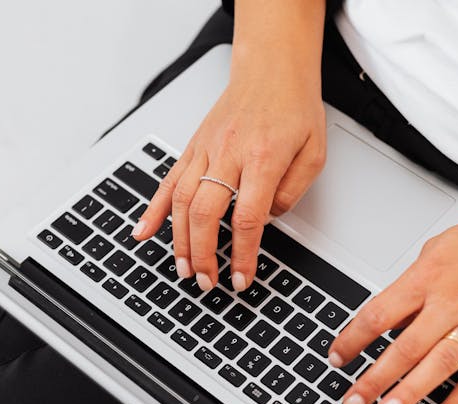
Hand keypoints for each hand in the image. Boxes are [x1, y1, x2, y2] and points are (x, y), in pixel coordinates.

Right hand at [133, 55, 325, 291]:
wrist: (272, 68)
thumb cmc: (294, 107)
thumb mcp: (314, 153)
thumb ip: (293, 191)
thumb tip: (267, 220)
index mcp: (262, 157)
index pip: (247, 217)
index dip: (243, 254)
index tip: (241, 278)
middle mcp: (228, 153)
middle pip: (205, 213)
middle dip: (204, 254)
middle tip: (207, 281)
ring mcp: (205, 149)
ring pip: (181, 201)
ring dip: (179, 241)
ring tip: (184, 269)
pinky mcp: (193, 146)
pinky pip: (167, 180)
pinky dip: (152, 209)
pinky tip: (143, 231)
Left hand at [327, 198, 457, 403]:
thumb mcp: (439, 248)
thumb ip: (412, 284)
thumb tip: (388, 319)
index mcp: (429, 276)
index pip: (380, 314)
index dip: (353, 339)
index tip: (338, 357)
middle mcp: (453, 302)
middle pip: (404, 347)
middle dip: (374, 378)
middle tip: (352, 401)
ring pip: (439, 365)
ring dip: (410, 393)